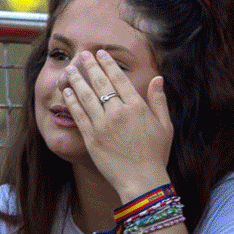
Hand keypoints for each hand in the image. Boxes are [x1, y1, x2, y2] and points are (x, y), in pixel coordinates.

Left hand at [61, 50, 172, 200]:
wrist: (142, 180)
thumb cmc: (156, 154)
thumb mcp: (166, 126)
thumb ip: (159, 100)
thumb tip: (158, 78)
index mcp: (138, 107)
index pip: (119, 79)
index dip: (108, 64)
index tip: (101, 54)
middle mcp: (119, 112)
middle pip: (100, 83)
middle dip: (90, 66)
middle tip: (82, 55)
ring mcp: (103, 125)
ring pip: (86, 96)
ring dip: (76, 80)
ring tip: (69, 69)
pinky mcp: (91, 138)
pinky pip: (78, 115)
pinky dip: (71, 101)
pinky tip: (67, 92)